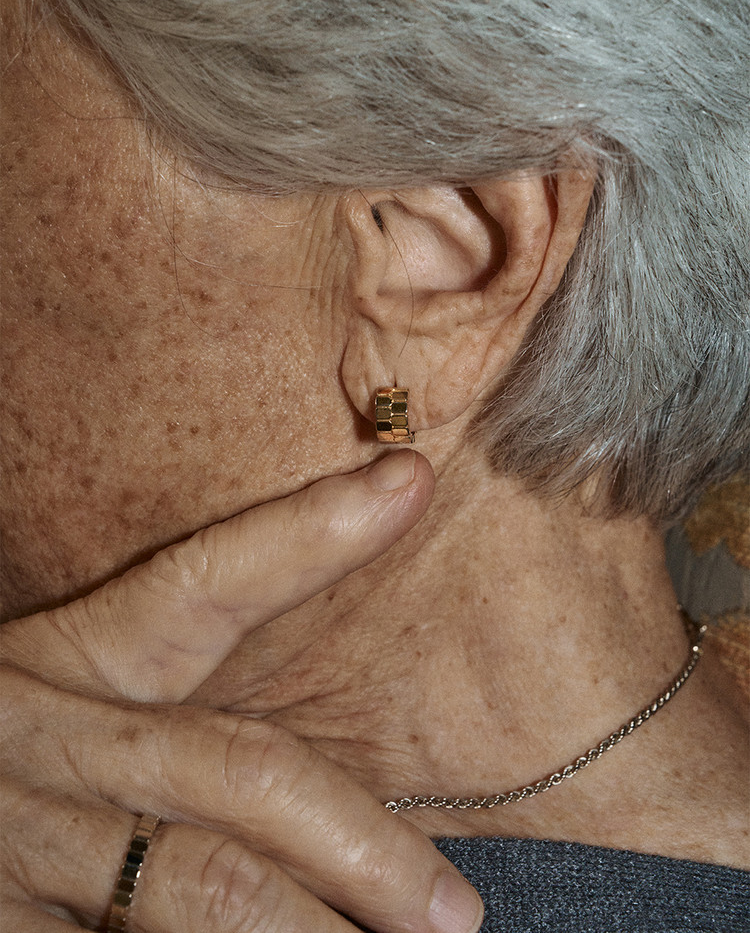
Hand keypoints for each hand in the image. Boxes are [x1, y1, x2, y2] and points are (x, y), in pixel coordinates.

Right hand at [0, 451, 483, 932]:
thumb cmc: (5, 756)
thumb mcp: (65, 700)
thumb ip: (168, 716)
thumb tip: (301, 764)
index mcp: (79, 658)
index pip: (205, 583)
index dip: (308, 536)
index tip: (408, 483)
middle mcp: (56, 739)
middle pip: (243, 769)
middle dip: (362, 844)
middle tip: (450, 911)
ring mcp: (26, 841)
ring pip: (208, 886)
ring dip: (310, 932)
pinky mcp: (5, 932)